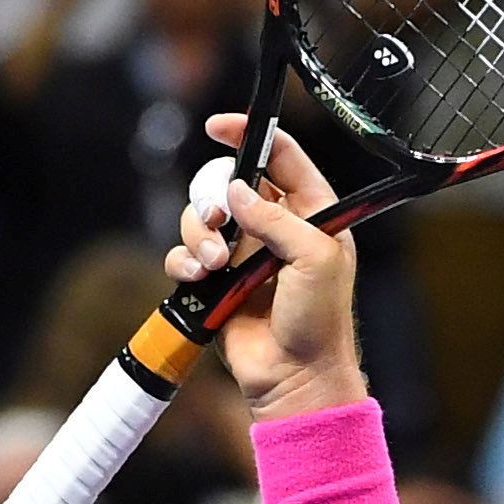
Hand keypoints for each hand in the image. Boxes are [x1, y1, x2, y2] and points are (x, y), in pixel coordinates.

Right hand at [186, 115, 362, 421]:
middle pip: (226, 182)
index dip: (249, 135)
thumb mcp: (315, 258)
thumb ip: (276, 217)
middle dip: (212, 196)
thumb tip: (237, 191)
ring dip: (199, 234)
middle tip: (217, 219)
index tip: (217, 127)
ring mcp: (242, 253)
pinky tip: (199, 278)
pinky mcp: (215, 281)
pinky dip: (184, 261)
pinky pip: (184, 254)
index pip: (279, 155)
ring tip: (214, 264)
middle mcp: (274, 227)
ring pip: (200, 216)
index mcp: (310, 212)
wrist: (295, 376)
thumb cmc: (319, 321)